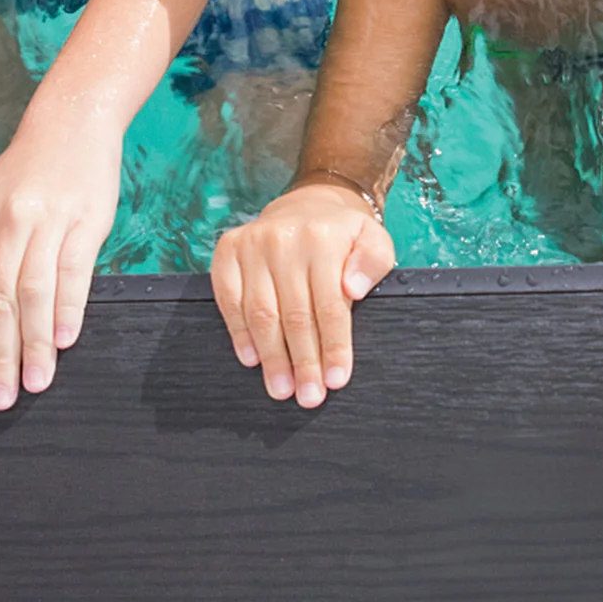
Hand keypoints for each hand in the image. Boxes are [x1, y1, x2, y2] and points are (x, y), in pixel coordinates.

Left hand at [0, 123, 122, 409]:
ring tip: (36, 381)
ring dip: (35, 342)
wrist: (71, 123)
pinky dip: (70, 307)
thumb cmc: (17, 169)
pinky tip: (66, 339)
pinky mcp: (87, 218)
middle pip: (1, 298)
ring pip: (37, 290)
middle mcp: (11, 221)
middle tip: (0, 397)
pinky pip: (76, 270)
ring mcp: (50, 219)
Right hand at [211, 182, 394, 406]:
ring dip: (272, 357)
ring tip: (282, 389)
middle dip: (303, 362)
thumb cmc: (344, 234)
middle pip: (294, 314)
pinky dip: (239, 333)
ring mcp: (253, 244)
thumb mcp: (373, 239)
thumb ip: (373, 262)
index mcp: (323, 238)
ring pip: (261, 313)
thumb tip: (354, 289)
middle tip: (308, 397)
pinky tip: (252, 360)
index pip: (329, 304)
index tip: (336, 380)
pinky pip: (229, 299)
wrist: (309, 204)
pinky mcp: (228, 250)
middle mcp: (285, 239)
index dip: (333, 346)